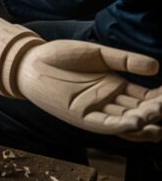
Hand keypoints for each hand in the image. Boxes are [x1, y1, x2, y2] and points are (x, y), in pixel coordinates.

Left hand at [17, 41, 161, 139]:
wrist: (31, 60)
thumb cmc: (61, 56)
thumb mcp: (98, 55)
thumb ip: (125, 60)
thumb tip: (157, 65)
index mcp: (114, 86)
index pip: (145, 97)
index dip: (159, 98)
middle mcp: (108, 101)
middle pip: (139, 111)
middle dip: (155, 111)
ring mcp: (96, 110)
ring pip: (126, 122)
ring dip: (143, 122)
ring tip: (157, 116)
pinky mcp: (82, 118)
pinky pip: (105, 125)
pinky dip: (121, 126)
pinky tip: (136, 122)